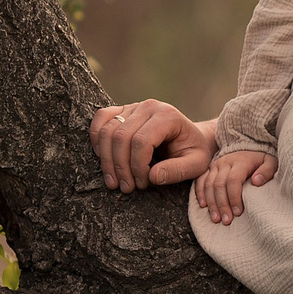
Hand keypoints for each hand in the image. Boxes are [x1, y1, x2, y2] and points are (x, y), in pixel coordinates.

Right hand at [90, 99, 215, 192]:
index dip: (137, 166)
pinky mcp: (122, 110)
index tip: (143, 183)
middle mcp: (149, 106)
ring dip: (106, 160)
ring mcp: (134, 106)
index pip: (142, 141)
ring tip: (115, 182)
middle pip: (121, 137)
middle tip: (127, 188)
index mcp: (168, 116)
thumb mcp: (195, 164)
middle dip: (120, 167)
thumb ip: (178, 171)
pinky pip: (101, 119)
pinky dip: (97, 139)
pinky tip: (102, 159)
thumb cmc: (194, 151)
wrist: (192, 137)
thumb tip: (153, 176)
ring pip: (107, 131)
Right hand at [193, 148, 274, 224]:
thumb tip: (256, 182)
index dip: (234, 197)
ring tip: (216, 218)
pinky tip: (203, 205)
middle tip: (226, 220)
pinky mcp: (210, 168)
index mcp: (240, 161)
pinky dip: (200, 193)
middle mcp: (225, 162)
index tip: (238, 212)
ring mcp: (216, 165)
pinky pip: (201, 180)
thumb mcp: (271, 162)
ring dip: (211, 203)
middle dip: (222, 204)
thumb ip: (266, 171)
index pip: (233, 180)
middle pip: (219, 185)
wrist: (249, 145)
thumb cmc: (261, 159)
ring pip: (208, 184)